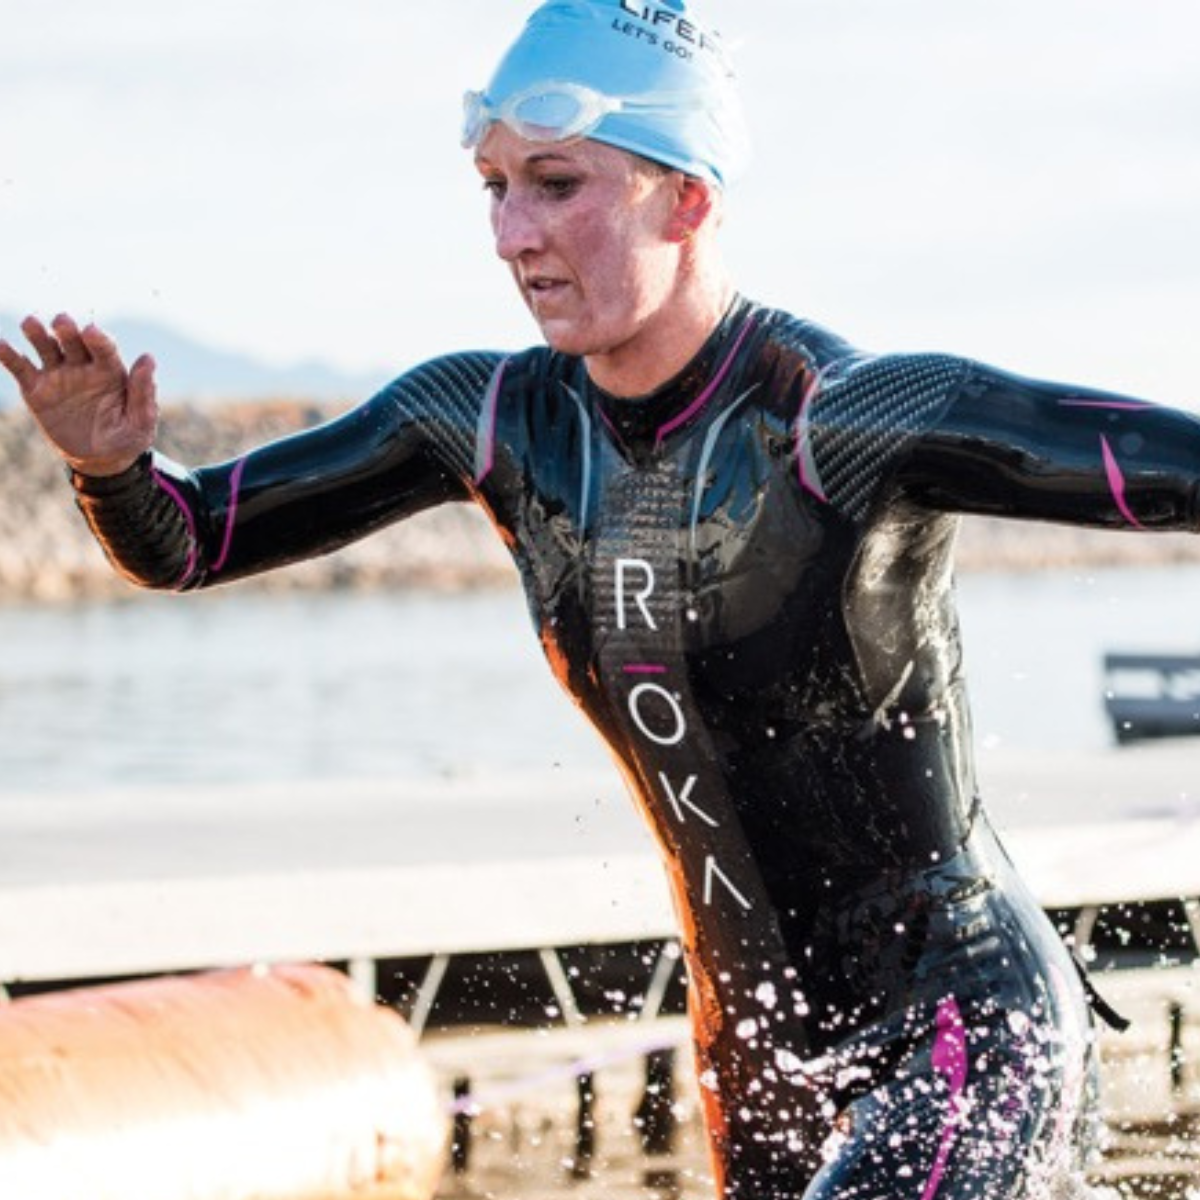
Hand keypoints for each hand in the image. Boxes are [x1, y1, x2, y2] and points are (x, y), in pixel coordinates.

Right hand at [0, 313, 157, 475]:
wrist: (101, 459)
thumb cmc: (127, 436)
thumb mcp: (141, 420)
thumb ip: (143, 392)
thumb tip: (149, 358)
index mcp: (110, 370)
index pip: (104, 349)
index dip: (99, 339)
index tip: (92, 332)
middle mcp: (82, 366)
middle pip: (72, 341)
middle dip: (67, 330)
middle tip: (62, 321)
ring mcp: (58, 375)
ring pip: (46, 348)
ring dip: (38, 334)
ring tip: (31, 323)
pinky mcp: (36, 389)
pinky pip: (21, 368)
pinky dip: (9, 356)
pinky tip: (1, 345)